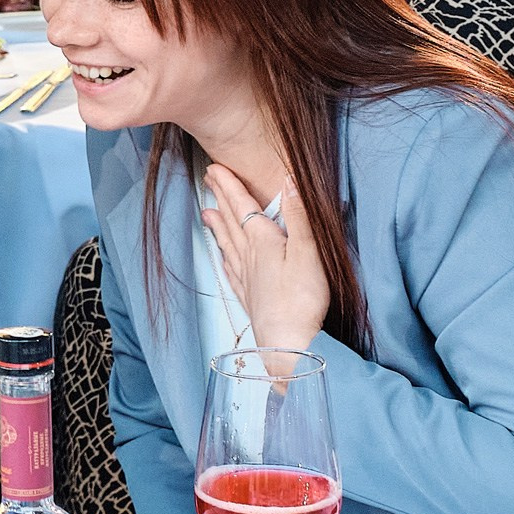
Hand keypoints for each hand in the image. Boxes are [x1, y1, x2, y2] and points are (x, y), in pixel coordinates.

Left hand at [196, 163, 329, 350]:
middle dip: (221, 198)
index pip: (242, 207)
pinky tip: (223, 256)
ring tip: (206, 212)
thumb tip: (289, 181)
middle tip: (207, 179)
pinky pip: (232, 270)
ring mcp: (247, 278)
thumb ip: (298, 216)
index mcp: (262, 241)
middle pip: (231, 221)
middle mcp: (249, 257)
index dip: (230, 186)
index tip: (215, 168)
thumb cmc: (302, 299)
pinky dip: (225, 257)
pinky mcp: (250, 297)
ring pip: (228, 244)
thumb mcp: (307, 251)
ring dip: (218, 225)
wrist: (288, 345)